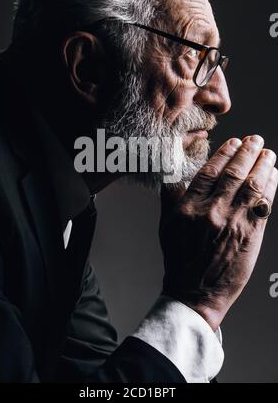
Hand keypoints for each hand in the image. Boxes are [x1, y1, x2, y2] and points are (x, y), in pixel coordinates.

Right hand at [160, 135, 277, 330]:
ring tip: (268, 154)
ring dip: (263, 166)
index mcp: (189, 208)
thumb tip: (172, 170)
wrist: (195, 292)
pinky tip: (274, 176)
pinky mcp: (250, 235)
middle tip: (255, 140)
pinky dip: (270, 188)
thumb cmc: (179, 258)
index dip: (224, 154)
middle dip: (247, 153)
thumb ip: (171, 196)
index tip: (233, 142)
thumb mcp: (167, 225)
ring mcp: (233, 224)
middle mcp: (212, 212)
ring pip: (251, 186)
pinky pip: (263, 205)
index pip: (209, 173)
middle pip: (233, 174)